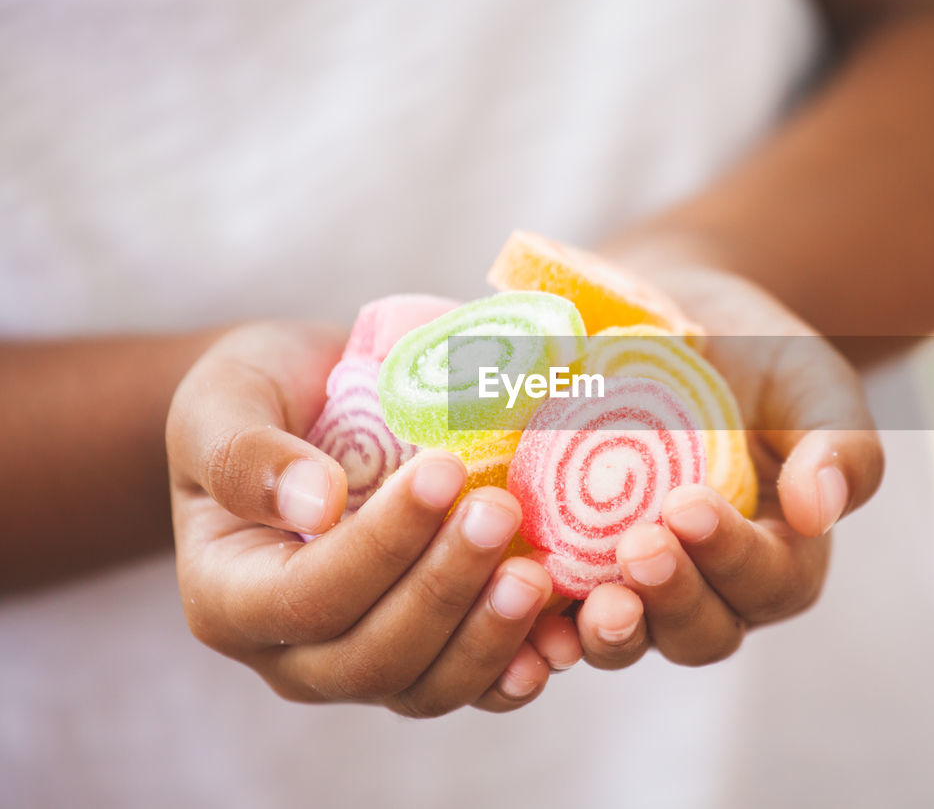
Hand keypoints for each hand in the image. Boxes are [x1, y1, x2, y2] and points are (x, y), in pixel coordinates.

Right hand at [166, 322, 580, 716]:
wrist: (309, 406)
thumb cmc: (257, 396)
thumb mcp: (221, 402)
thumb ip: (246, 454)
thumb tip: (317, 503)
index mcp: (229, 596)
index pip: (307, 597)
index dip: (381, 545)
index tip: (444, 471)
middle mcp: (293, 652)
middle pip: (372, 658)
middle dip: (444, 589)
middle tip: (501, 512)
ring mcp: (363, 661)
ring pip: (428, 687)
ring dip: (489, 638)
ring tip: (537, 575)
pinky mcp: (427, 653)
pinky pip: (473, 685)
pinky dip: (518, 666)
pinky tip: (561, 636)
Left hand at [573, 267, 883, 667]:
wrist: (673, 320)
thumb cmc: (757, 356)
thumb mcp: (812, 385)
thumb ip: (841, 444)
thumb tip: (823, 510)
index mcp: (780, 557)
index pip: (767, 582)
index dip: (731, 557)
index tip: (688, 505)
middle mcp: (710, 587)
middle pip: (700, 631)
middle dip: (671, 600)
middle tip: (639, 548)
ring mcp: (636, 585)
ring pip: (629, 638)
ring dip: (609, 630)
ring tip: (584, 602)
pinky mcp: (572, 568)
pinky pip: (557, 615)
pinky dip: (539, 624)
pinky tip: (518, 600)